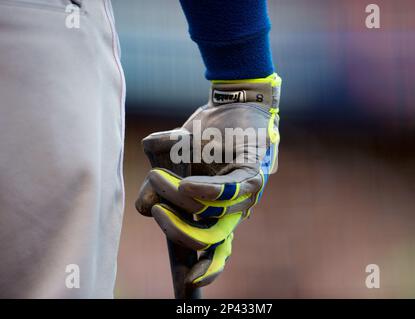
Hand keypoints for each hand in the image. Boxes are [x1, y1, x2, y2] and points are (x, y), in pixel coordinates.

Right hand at [136, 73, 280, 286]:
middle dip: (174, 230)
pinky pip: (232, 191)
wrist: (228, 105)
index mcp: (211, 213)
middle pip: (206, 242)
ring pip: (212, 216)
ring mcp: (243, 196)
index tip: (187, 290)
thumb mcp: (168, 165)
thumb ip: (156, 189)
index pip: (207, 250)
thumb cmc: (201, 138)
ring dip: (177, 198)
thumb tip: (145, 208)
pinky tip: (187, 185)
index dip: (197, 272)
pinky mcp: (253, 174)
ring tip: (159, 176)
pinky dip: (206, 191)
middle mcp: (230, 211)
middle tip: (155, 208)